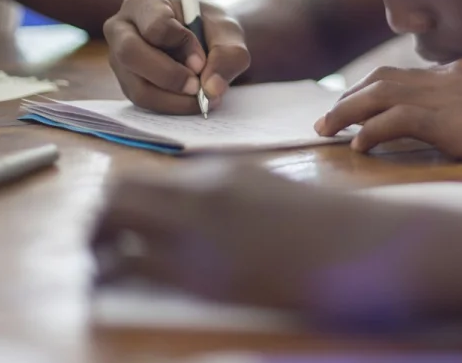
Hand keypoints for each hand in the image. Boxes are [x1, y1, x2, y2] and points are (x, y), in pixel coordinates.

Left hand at [92, 161, 444, 320]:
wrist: (365, 248)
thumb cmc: (333, 233)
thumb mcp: (278, 199)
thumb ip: (237, 200)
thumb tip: (210, 217)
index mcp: (223, 174)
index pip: (150, 178)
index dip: (128, 203)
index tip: (121, 224)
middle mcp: (201, 193)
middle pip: (120, 192)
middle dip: (101, 218)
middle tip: (99, 244)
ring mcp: (199, 229)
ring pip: (111, 221)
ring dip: (97, 242)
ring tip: (99, 265)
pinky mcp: (201, 272)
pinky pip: (129, 265)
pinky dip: (110, 274)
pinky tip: (110, 287)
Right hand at [103, 0, 249, 114]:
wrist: (209, 43)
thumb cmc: (212, 29)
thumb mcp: (229, 32)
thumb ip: (228, 54)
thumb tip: (211, 87)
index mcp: (143, 2)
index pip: (155, 26)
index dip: (182, 45)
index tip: (203, 59)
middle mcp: (121, 28)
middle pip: (130, 54)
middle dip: (169, 76)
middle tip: (198, 87)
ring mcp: (119, 59)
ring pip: (137, 86)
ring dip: (174, 98)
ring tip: (202, 96)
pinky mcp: (126, 83)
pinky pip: (144, 102)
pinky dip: (172, 106)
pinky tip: (191, 100)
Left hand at [316, 60, 461, 205]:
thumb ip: (455, 120)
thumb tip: (422, 136)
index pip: (402, 74)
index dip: (368, 91)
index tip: (347, 110)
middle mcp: (453, 75)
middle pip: (384, 79)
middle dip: (349, 99)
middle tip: (325, 122)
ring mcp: (452, 94)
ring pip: (383, 94)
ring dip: (349, 113)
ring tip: (327, 132)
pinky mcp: (452, 120)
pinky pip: (397, 120)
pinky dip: (371, 131)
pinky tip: (358, 147)